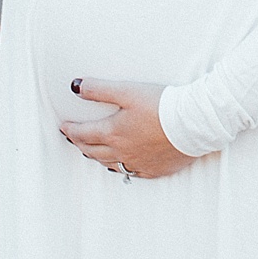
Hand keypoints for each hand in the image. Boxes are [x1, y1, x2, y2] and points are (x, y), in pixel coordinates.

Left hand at [59, 79, 196, 179]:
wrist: (194, 124)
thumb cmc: (162, 105)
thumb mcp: (128, 91)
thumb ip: (99, 89)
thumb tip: (75, 86)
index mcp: (113, 132)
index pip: (83, 134)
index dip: (70, 129)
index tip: (63, 126)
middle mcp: (122, 152)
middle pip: (92, 151)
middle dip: (79, 143)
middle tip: (72, 138)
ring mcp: (138, 163)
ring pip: (109, 163)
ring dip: (96, 156)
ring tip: (91, 151)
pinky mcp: (155, 169)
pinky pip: (131, 173)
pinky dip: (121, 167)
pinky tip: (121, 165)